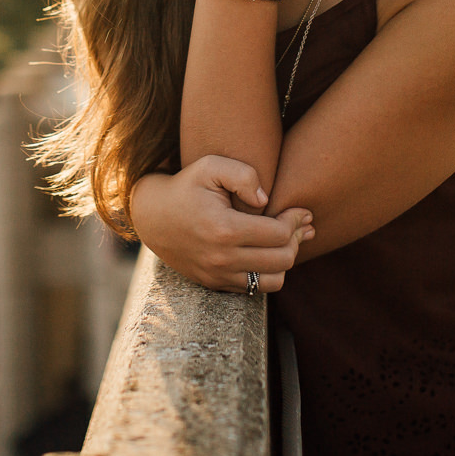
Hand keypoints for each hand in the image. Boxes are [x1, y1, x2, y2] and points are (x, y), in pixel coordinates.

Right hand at [129, 156, 313, 293]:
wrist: (152, 216)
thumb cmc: (186, 186)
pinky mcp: (214, 284)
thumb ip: (243, 175)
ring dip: (285, 261)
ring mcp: (217, 275)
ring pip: (272, 282)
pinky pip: (253, 289)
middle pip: (282, 260)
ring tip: (286, 241)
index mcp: (224, 229)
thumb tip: (265, 199)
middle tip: (300, 225)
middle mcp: (221, 258)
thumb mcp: (210, 166)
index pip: (278, 234)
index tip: (302, 211)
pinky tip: (267, 251)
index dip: (296, 221)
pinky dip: (266, 272)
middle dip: (296, 240)